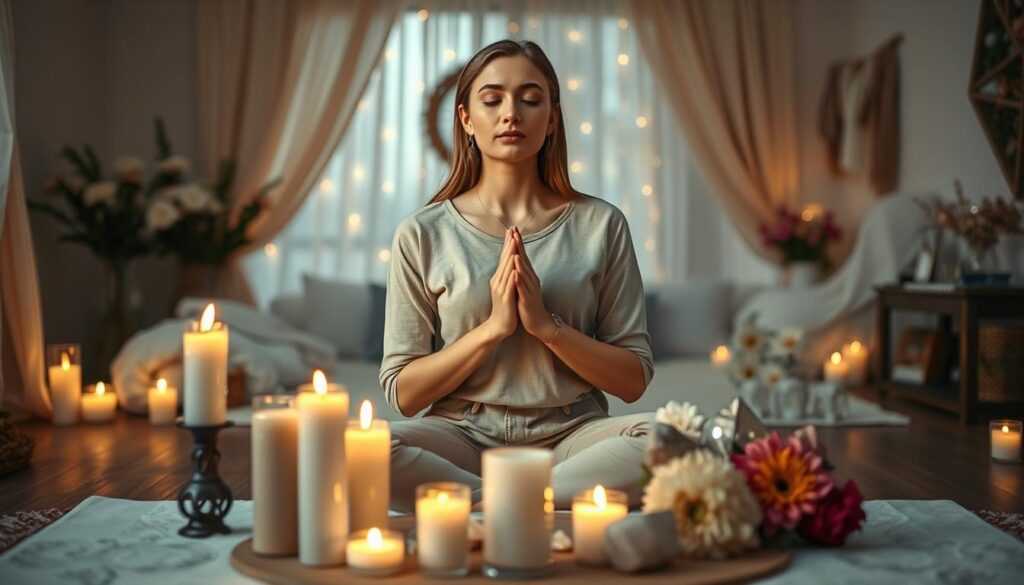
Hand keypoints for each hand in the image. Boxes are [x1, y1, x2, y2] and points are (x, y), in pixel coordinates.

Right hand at [485, 228, 518, 340]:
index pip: (504, 257)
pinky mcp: (505, 298)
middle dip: (509, 244)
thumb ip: (507, 276)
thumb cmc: (505, 307)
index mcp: (499, 278)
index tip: (511, 230)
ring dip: (510, 256)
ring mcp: (501, 289)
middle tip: (512, 230)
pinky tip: (515, 268)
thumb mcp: (506, 288)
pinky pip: (509, 284)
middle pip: (504, 259)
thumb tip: (510, 263)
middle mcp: (498, 281)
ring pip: (506, 269)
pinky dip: (512, 275)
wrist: (499, 326)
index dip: (508, 243)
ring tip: (514, 243)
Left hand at [512, 227, 557, 342]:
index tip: (512, 229)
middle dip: (519, 245)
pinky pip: (523, 288)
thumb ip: (521, 272)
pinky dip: (520, 280)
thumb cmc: (529, 303)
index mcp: (529, 275)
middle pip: (524, 259)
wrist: (538, 322)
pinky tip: (515, 273)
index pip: (522, 255)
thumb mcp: (524, 284)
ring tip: (514, 249)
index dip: (518, 242)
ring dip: (519, 260)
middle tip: (514, 231)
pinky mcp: (527, 299)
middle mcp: (531, 279)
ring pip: (524, 272)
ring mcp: (530, 289)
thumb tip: (517, 258)